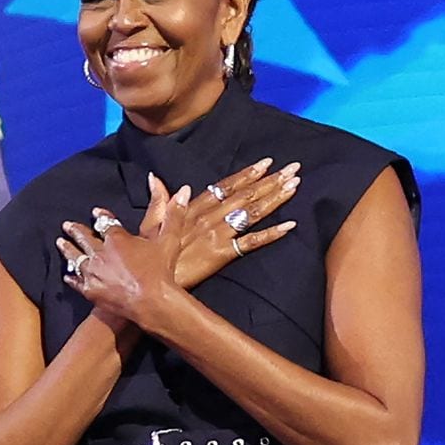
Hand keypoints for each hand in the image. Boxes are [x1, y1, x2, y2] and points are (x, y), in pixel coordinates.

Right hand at [141, 158, 301, 289]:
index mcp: (194, 208)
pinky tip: (290, 226)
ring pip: (252, 213)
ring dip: (275, 198)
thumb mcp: (150, 225)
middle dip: (271, 180)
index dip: (248, 174)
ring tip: (295, 185)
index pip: (226, 186)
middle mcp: (210, 217)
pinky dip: (272, 233)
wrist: (150, 283)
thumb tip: (154, 179)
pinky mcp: (223, 255)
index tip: (267, 162)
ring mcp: (218, 235)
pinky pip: (251, 242)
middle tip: (294, 168)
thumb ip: (158, 201)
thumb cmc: (149, 256)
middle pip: (246, 195)